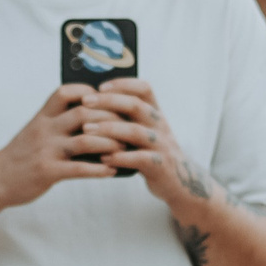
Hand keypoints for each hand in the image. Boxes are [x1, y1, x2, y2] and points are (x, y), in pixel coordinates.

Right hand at [0, 85, 119, 208]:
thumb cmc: (22, 154)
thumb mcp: (35, 130)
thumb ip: (58, 122)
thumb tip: (94, 119)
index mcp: (43, 116)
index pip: (67, 91)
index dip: (90, 92)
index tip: (108, 99)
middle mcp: (45, 129)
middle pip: (84, 113)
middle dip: (111, 118)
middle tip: (128, 125)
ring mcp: (46, 150)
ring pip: (86, 140)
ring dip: (110, 144)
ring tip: (125, 148)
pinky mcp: (48, 171)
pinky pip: (79, 169)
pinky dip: (100, 169)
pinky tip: (113, 171)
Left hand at [76, 79, 197, 207]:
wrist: (180, 181)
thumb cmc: (151, 152)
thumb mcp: (146, 130)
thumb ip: (127, 118)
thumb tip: (93, 104)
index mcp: (155, 113)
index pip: (144, 89)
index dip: (122, 84)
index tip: (99, 86)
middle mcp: (160, 125)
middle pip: (136, 106)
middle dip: (108, 101)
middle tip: (85, 102)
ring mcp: (161, 145)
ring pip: (135, 131)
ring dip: (109, 129)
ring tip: (87, 130)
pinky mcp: (160, 166)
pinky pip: (139, 159)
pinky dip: (120, 158)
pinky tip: (103, 158)